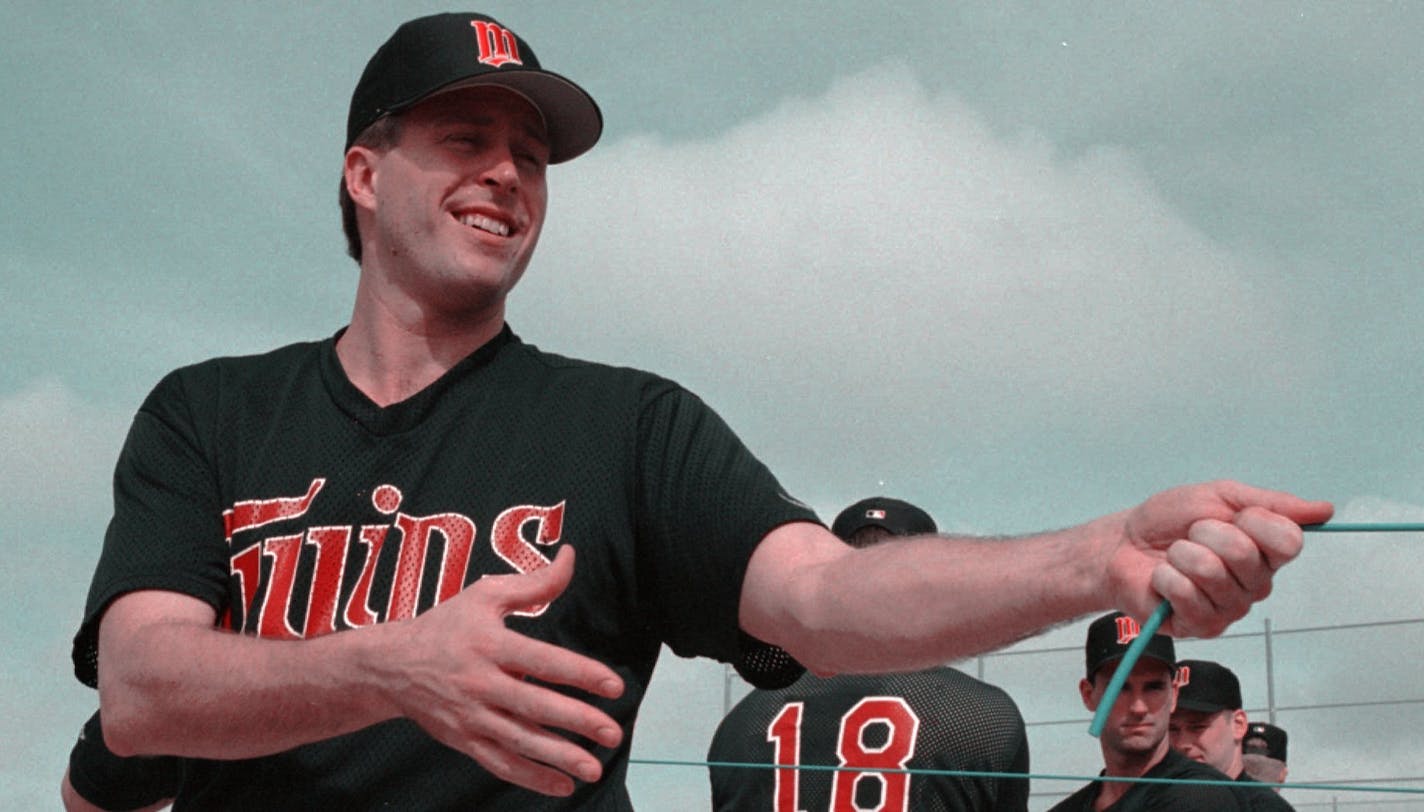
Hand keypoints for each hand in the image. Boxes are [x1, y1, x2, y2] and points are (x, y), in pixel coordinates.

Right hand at [383, 545, 624, 795]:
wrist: (390, 666)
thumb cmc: (446, 625)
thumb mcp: (485, 595)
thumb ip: (535, 583)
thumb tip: (571, 556)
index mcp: (489, 645)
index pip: (542, 661)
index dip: (580, 673)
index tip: (614, 685)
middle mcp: (480, 683)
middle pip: (534, 706)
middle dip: (576, 722)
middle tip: (613, 734)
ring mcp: (470, 716)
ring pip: (518, 742)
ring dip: (558, 758)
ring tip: (593, 768)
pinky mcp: (464, 741)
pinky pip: (500, 764)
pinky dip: (531, 778)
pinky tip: (563, 786)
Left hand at [1110, 481, 1332, 637]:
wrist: (1122, 544)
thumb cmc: (1169, 521)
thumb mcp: (1219, 496)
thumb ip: (1272, 504)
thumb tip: (1324, 509)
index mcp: (1267, 554)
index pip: (1288, 541)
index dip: (1254, 521)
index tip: (1230, 515)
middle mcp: (1254, 585)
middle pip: (1244, 554)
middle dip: (1205, 533)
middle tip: (1190, 536)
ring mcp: (1229, 610)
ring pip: (1211, 572)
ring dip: (1181, 554)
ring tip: (1174, 556)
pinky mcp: (1199, 627)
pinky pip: (1185, 593)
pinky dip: (1165, 576)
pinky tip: (1162, 580)